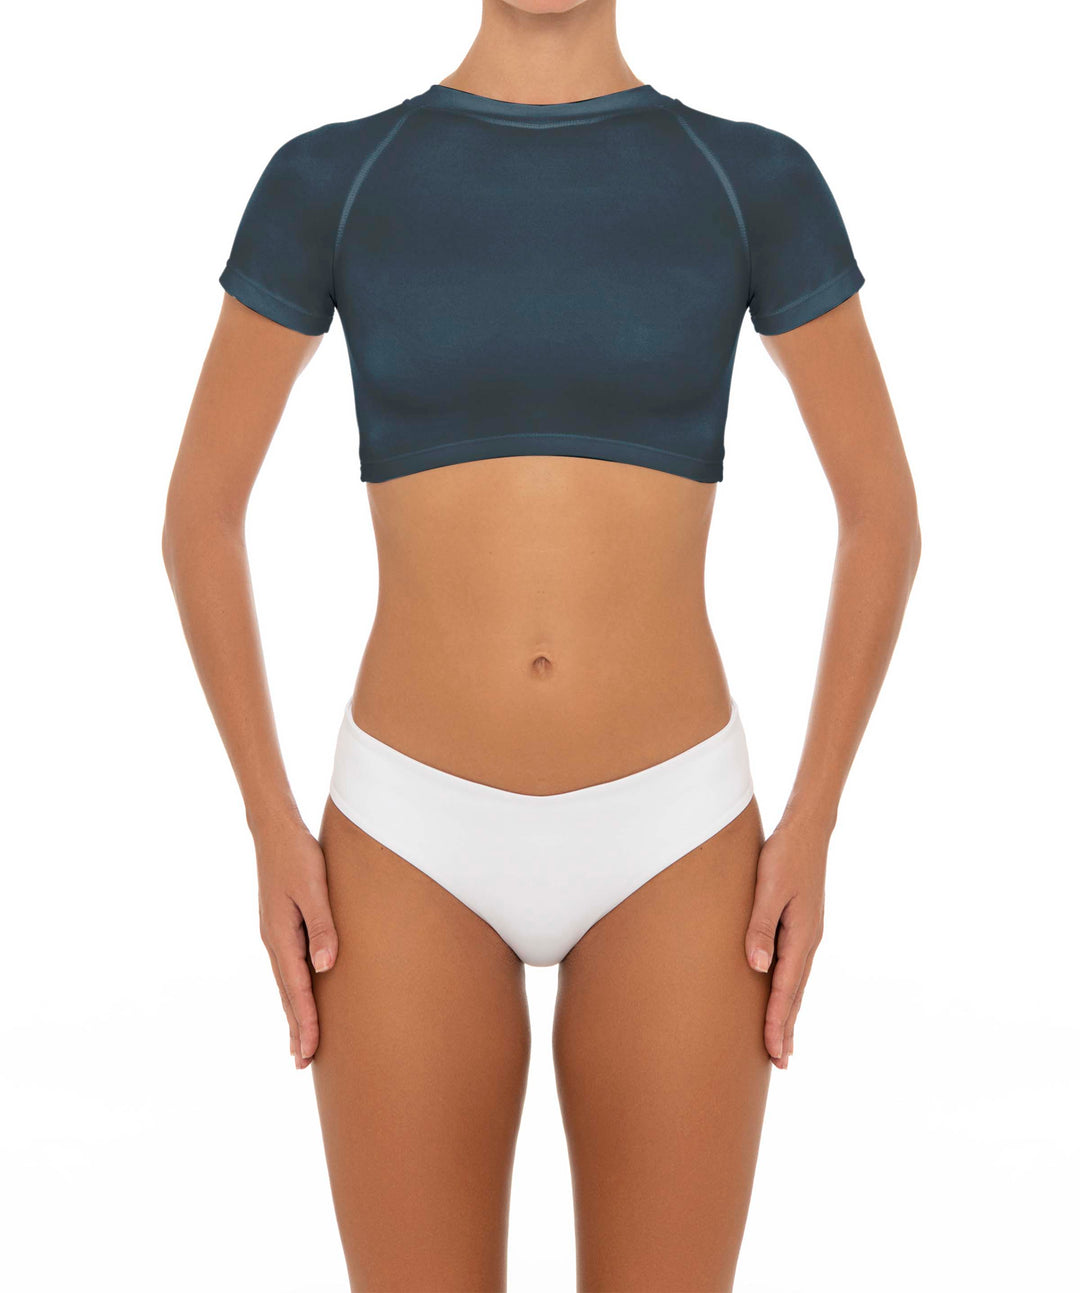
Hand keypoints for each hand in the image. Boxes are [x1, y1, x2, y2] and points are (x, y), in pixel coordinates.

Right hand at [254, 817, 338, 1068]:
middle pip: (286, 994)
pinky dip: (292, 991)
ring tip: (298, 1044)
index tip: (310, 1052)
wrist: (275, 831)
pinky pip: (286, 968)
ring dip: (293, 1013)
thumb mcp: (314, 889)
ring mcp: (274, 934)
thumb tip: (326, 967)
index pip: (296, 989)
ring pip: (285, 984)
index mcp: (281, 936)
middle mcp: (274, 941)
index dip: (305, 1021)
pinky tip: (298, 996)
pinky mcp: (280, 926)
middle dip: (296, 1028)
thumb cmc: (298, 857)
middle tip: (302, 1065)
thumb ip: (323, 926)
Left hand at [744, 818, 826, 1068]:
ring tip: (783, 1043)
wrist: (807, 831)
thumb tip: (757, 967)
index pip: (786, 989)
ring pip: (796, 983)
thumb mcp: (769, 889)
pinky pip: (795, 968)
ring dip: (789, 1013)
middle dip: (786, 1028)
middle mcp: (808, 941)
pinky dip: (789, 991)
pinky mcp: (802, 926)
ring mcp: (807, 934)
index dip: (777, 1021)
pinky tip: (784, 997)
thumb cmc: (784, 856)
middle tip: (780, 1064)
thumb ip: (760, 927)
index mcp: (801, 937)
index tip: (772, 1051)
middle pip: (795, 994)